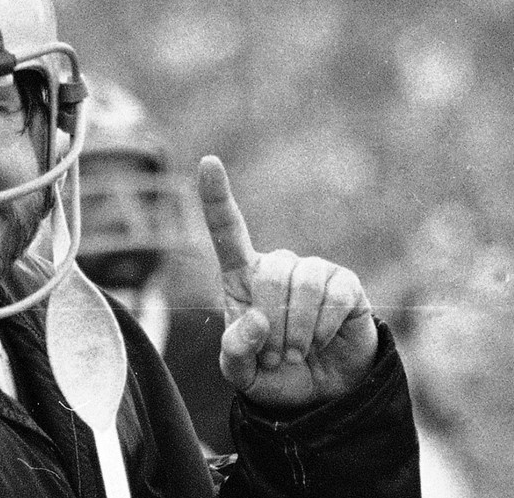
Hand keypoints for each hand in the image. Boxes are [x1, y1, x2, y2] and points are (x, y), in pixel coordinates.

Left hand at [198, 155, 377, 410]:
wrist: (320, 395)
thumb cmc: (271, 373)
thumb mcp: (240, 372)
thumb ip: (235, 352)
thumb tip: (256, 321)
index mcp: (242, 277)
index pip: (227, 229)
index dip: (216, 196)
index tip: (209, 162)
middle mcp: (277, 266)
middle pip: (270, 272)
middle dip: (272, 322)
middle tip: (275, 357)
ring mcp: (314, 271)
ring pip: (303, 282)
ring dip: (297, 329)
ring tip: (295, 354)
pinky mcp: (346, 285)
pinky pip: (335, 296)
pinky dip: (323, 328)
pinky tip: (321, 342)